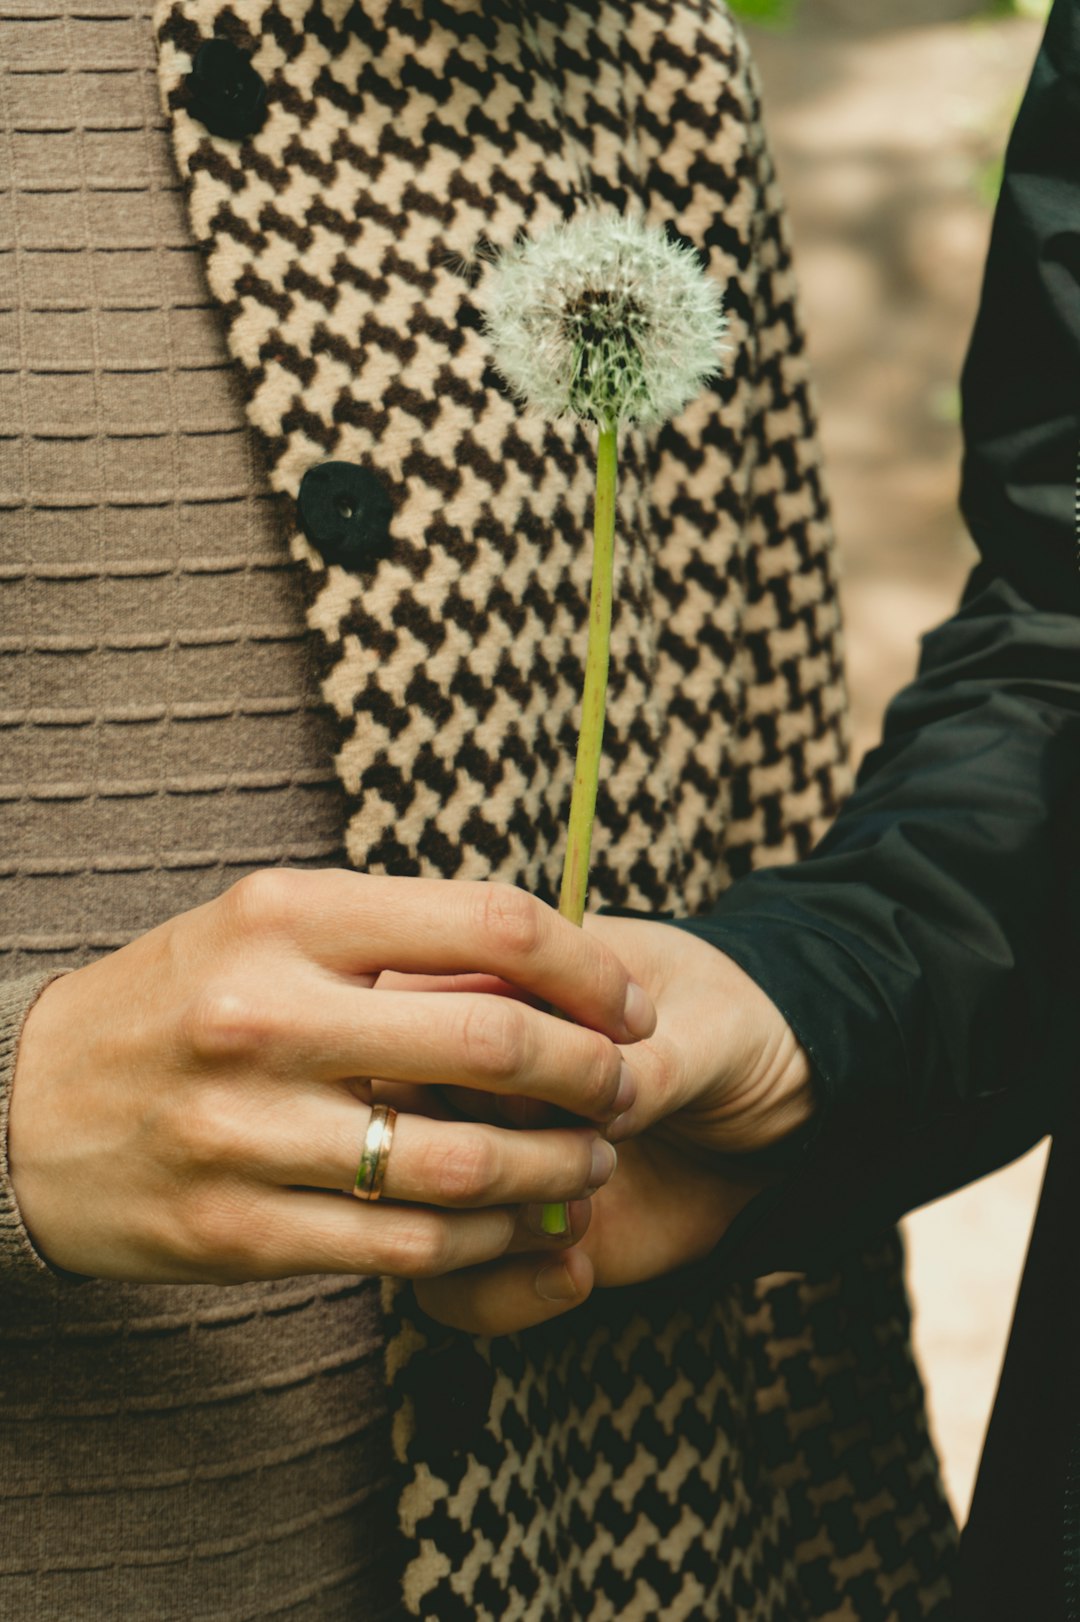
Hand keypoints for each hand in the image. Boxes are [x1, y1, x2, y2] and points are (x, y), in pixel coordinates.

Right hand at [7, 871, 655, 1283]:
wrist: (18, 1109)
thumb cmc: (177, 1002)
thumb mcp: (265, 927)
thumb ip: (390, 933)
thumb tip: (539, 958)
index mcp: (286, 915)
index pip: (490, 921)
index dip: (587, 965)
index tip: (626, 1001)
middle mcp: (267, 1015)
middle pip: (494, 1042)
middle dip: (593, 1071)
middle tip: (625, 1085)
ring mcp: (249, 1130)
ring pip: (462, 1163)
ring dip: (555, 1167)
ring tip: (589, 1160)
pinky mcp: (239, 1230)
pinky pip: (405, 1245)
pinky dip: (488, 1238)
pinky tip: (518, 1223)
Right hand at [414, 914, 809, 1331]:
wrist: (764, 1115)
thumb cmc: (725, 1031)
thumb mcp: (711, 1026)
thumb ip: (653, 1061)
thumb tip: (603, 1110)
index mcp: (490, 974)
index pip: (427, 1008)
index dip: (502, 1061)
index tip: (600, 1082)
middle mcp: (454, 1064)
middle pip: (399, 1114)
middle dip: (497, 1148)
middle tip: (594, 1153)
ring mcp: (462, 1149)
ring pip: (406, 1208)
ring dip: (494, 1228)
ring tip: (584, 1215)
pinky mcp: (485, 1232)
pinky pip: (443, 1289)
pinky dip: (502, 1295)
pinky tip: (577, 1273)